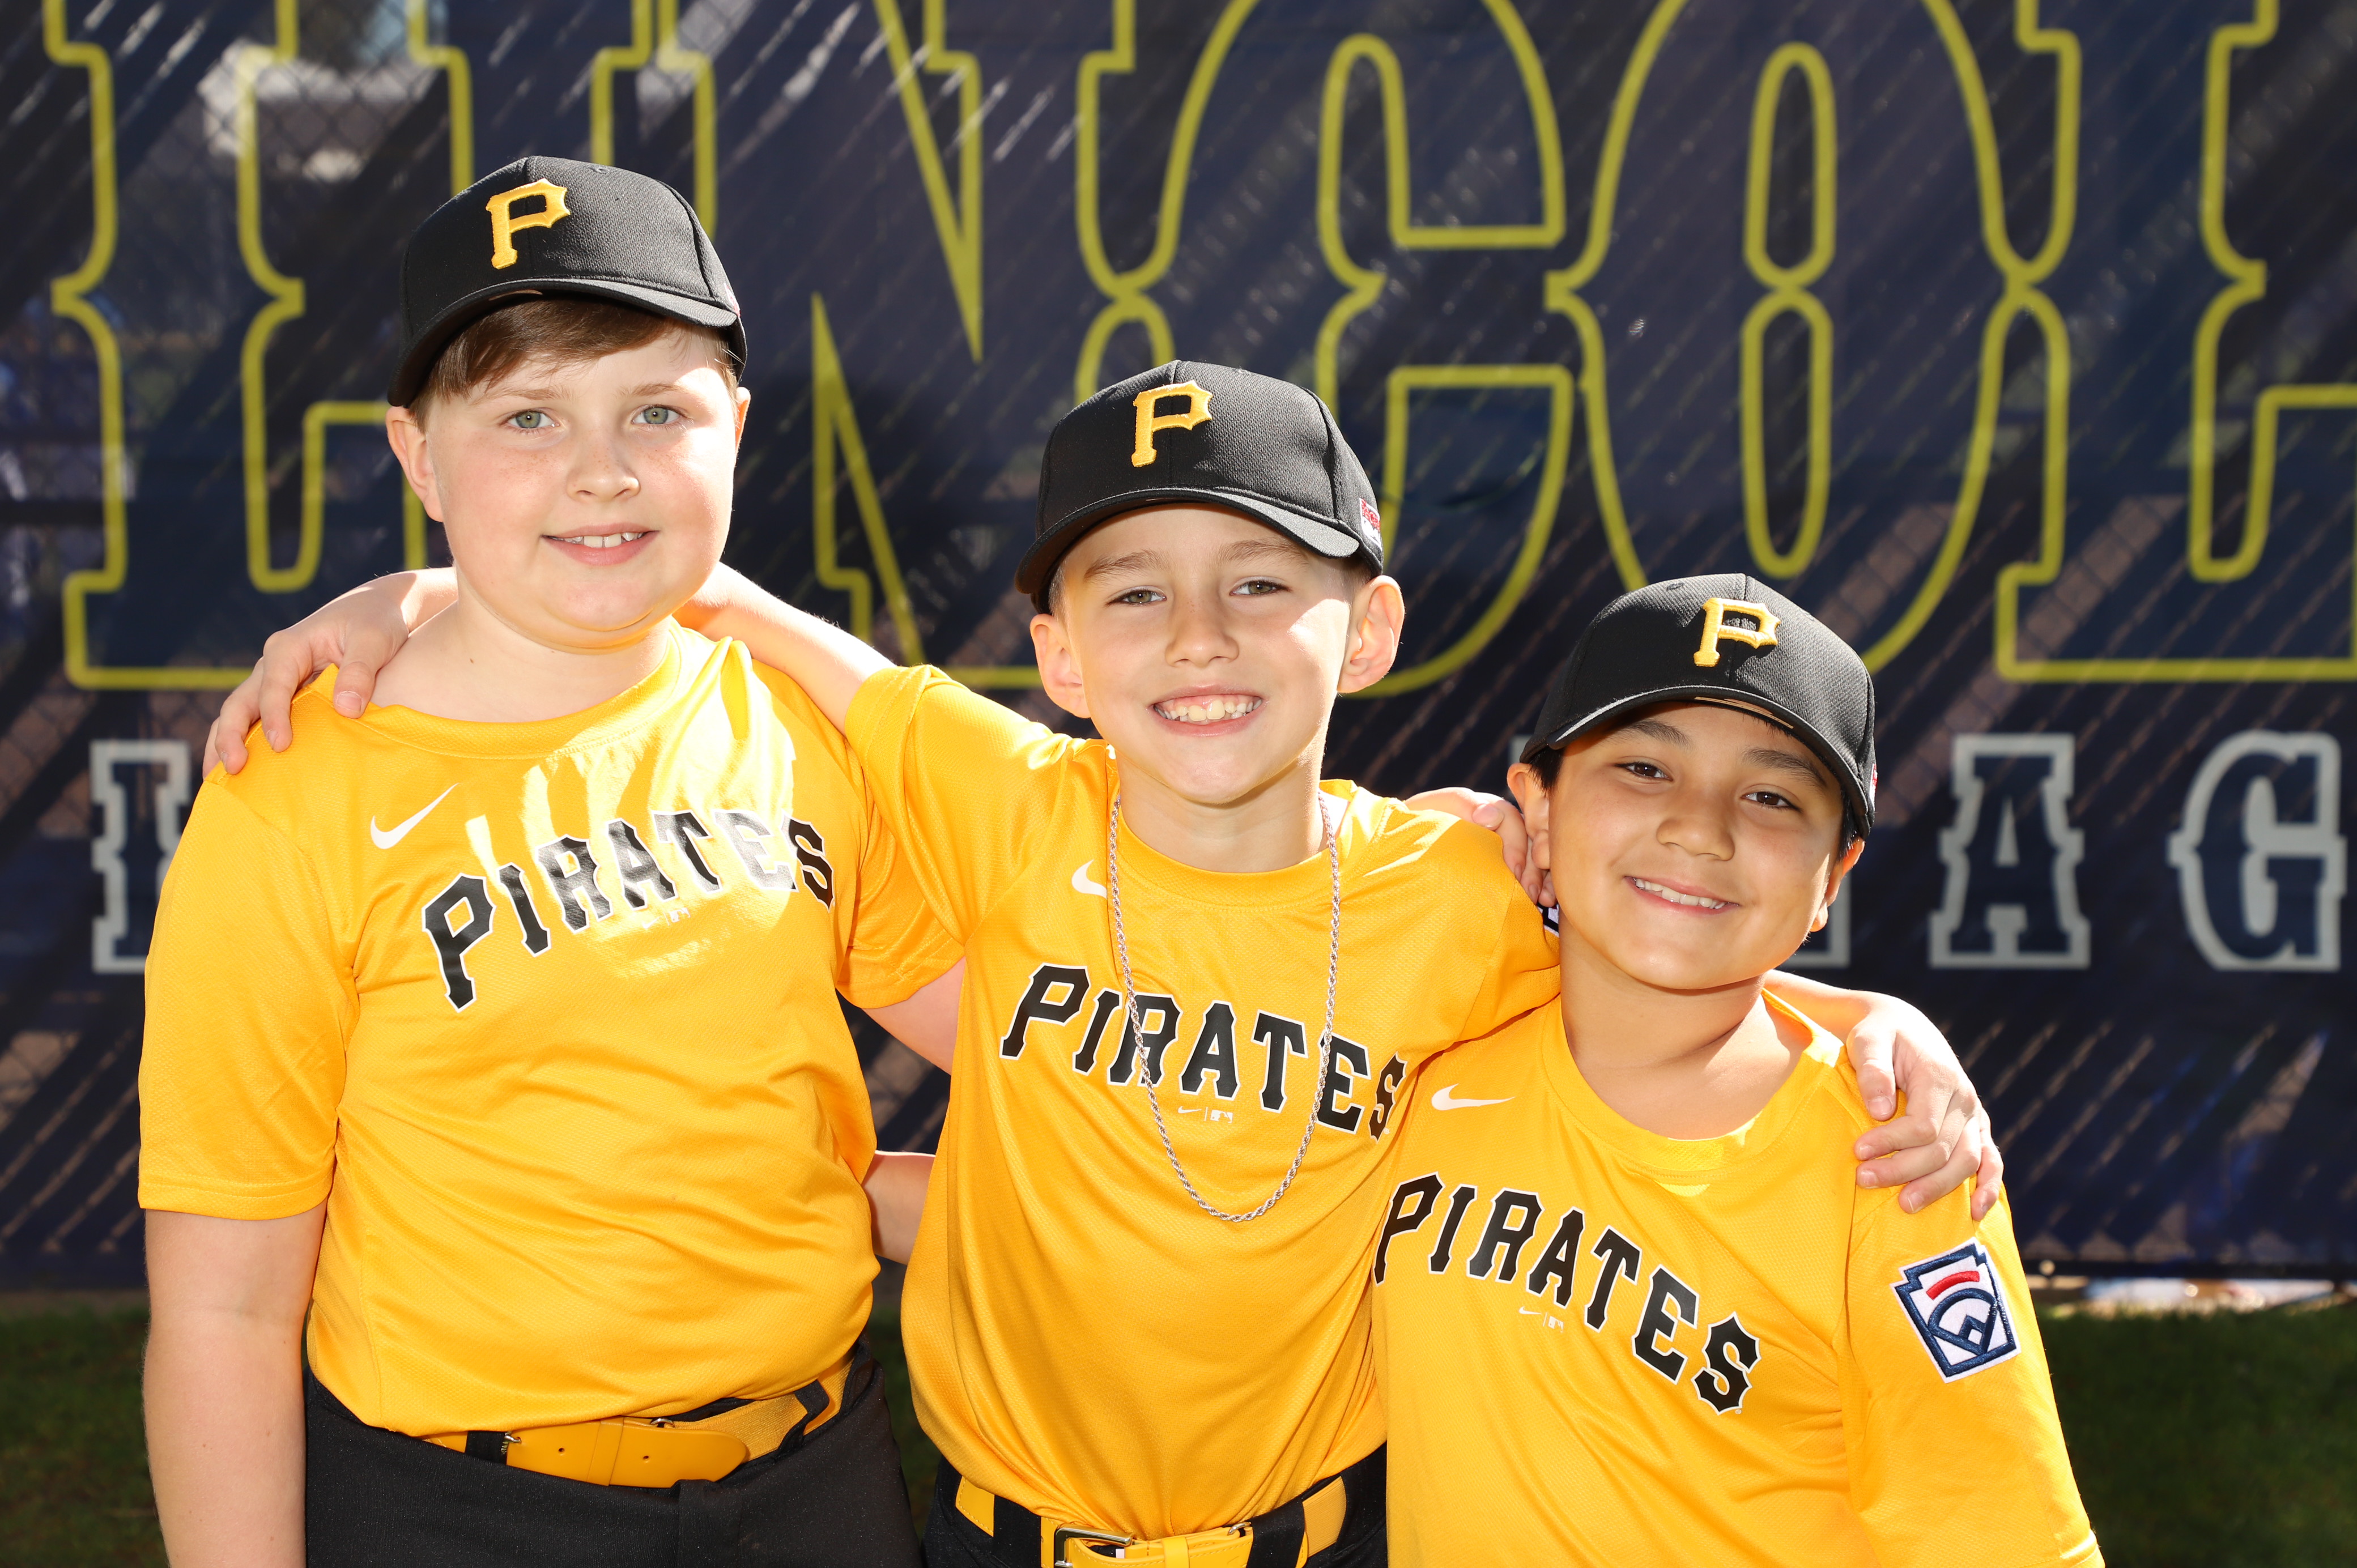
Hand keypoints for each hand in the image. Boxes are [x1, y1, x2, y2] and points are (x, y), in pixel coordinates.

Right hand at [202, 570, 452, 774]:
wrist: (381, 609)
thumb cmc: (378, 621)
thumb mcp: (374, 639)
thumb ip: (360, 671)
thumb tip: (344, 709)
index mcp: (291, 646)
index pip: (274, 685)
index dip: (274, 716)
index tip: (280, 745)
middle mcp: (275, 663)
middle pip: (241, 700)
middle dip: (232, 734)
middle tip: (234, 768)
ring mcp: (276, 680)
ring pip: (241, 712)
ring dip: (227, 742)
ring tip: (218, 779)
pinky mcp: (287, 694)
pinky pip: (259, 719)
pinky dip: (247, 742)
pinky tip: (244, 773)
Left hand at [1401, 787, 1552, 906]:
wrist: (1401, 847)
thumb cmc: (1417, 823)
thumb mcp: (1433, 807)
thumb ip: (1461, 803)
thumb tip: (1489, 816)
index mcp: (1487, 808)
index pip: (1511, 819)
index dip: (1515, 843)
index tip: (1511, 869)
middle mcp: (1503, 826)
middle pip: (1530, 840)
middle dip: (1533, 865)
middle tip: (1528, 890)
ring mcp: (1508, 848)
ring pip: (1536, 857)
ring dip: (1542, 877)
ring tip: (1540, 899)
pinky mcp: (1509, 869)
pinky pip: (1535, 873)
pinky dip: (1542, 885)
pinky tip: (1544, 901)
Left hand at [1845, 996, 2002, 1220]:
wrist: (1902, 1027)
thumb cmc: (1880, 1035)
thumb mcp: (1868, 1041)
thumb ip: (1873, 1070)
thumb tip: (1879, 1111)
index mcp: (1939, 1077)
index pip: (1923, 1126)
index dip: (1891, 1143)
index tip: (1858, 1151)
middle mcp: (1964, 1099)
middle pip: (1941, 1149)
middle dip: (1902, 1169)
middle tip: (1864, 1179)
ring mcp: (1973, 1115)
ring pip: (1966, 1162)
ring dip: (1936, 1187)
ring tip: (1903, 1204)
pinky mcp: (1975, 1127)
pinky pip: (1990, 1160)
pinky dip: (1988, 1187)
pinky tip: (1976, 1211)